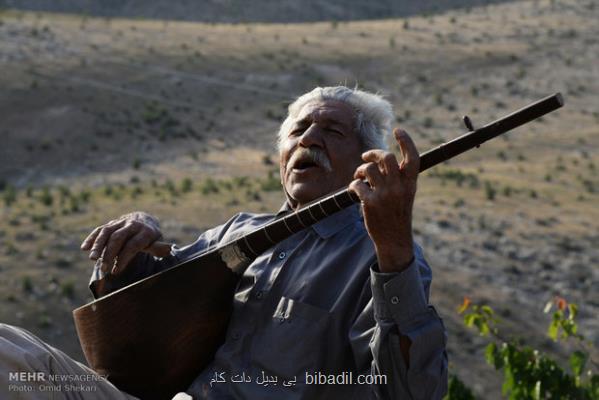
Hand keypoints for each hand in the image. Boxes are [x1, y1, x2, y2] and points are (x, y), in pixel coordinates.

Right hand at [80, 211, 163, 274]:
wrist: (143, 219)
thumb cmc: (150, 237)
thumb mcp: (157, 241)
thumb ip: (158, 247)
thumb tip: (168, 250)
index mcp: (145, 231)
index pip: (133, 245)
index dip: (124, 258)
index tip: (116, 271)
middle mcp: (132, 225)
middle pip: (118, 237)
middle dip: (110, 253)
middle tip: (103, 268)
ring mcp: (120, 222)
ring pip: (107, 232)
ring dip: (98, 245)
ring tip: (92, 259)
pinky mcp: (111, 223)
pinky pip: (100, 229)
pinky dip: (91, 238)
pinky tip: (84, 248)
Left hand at [349, 128, 419, 272]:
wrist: (395, 241)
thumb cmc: (398, 215)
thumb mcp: (406, 195)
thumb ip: (399, 177)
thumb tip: (384, 158)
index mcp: (410, 184)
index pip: (412, 157)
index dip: (407, 141)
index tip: (398, 129)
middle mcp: (399, 187)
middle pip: (385, 157)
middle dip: (373, 153)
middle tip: (366, 157)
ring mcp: (385, 195)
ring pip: (368, 169)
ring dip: (360, 170)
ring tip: (359, 176)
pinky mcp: (371, 203)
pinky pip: (357, 184)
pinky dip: (353, 185)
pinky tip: (355, 190)